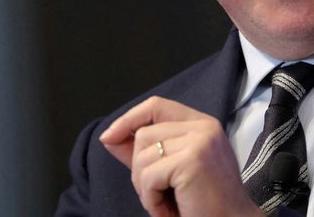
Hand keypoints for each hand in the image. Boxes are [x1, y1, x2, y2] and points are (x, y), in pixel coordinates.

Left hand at [99, 96, 262, 216]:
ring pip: (142, 157)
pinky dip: (152, 200)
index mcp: (202, 124)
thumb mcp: (172, 170)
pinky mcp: (192, 161)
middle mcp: (204, 127)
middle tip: (159, 193)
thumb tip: (110, 136)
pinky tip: (170, 210)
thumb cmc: (205, 203)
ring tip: (166, 203)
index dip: (129, 118)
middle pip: (143, 134)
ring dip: (145, 188)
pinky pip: (149, 177)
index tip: (109, 136)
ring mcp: (200, 141)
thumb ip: (145, 151)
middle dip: (139, 169)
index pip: (156, 106)